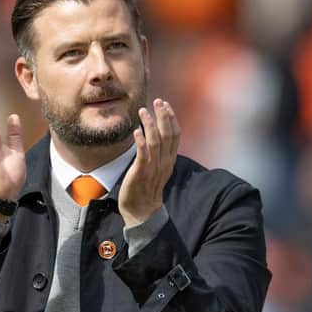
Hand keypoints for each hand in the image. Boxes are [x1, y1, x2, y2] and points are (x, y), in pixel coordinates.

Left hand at [119, 98, 179, 226]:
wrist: (142, 211)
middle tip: (157, 101)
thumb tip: (156, 134)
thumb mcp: (157, 167)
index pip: (175, 134)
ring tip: (143, 111)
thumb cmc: (147, 188)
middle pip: (168, 134)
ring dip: (150, 124)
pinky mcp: (141, 173)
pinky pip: (143, 155)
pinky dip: (141, 142)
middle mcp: (164, 162)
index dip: (171, 118)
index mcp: (169, 159)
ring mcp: (153, 168)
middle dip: (163, 116)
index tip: (165, 104)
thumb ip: (159, 152)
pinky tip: (136, 131)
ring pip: (155, 142)